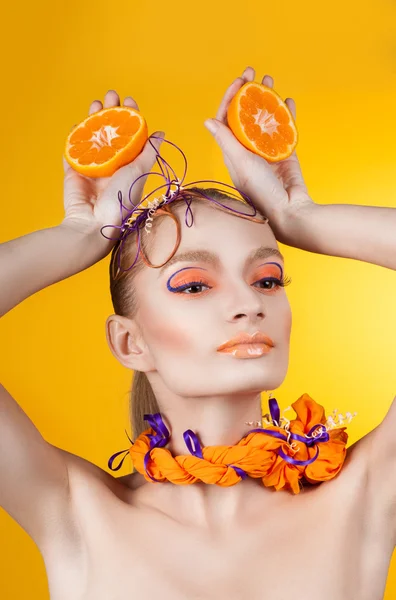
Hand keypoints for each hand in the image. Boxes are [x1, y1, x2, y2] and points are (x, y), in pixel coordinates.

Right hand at [61, 89, 164, 257]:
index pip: (131, 135)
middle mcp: (112, 165)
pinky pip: (73, 151)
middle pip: (111, 131)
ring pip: (92, 136)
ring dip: (93, 118)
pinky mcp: (74, 172)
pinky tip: (77, 123)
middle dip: (111, 111)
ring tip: (95, 103)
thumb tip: (161, 133)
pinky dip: (74, 137)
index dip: (130, 117)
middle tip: (111, 94)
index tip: (130, 101)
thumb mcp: (139, 172)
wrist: (95, 223)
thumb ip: (149, 152)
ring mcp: (93, 168)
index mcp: (129, 165)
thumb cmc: (122, 200)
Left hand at [204, 67, 314, 242]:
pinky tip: (288, 101)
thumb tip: (208, 121)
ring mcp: (267, 151)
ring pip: (265, 118)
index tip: (240, 80)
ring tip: (270, 80)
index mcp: (233, 152)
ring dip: (267, 98)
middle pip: (246, 114)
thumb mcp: (241, 164)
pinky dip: (287, 115)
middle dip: (249, 91)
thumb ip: (227, 142)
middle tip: (255, 72)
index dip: (230, 98)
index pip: (227, 119)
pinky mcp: (285, 154)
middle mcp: (248, 149)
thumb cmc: (261, 192)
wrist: (289, 212)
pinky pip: (285, 129)